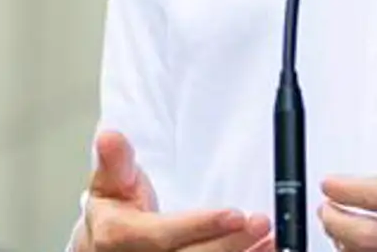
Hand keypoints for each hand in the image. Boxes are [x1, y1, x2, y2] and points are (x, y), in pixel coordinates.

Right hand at [73, 129, 275, 251]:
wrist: (106, 247)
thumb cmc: (115, 213)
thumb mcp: (109, 182)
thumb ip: (116, 160)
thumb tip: (110, 137)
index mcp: (119, 237)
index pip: (163, 236)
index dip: (200, 227)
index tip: (234, 214)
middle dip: (230, 244)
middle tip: (261, 222)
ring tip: (270, 238)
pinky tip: (263, 250)